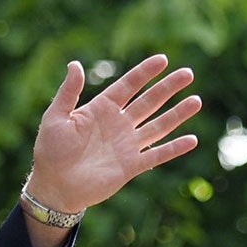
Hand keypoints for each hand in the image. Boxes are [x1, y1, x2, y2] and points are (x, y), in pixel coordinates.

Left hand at [24, 55, 200, 215]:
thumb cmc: (50, 151)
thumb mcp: (56, 117)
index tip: (163, 59)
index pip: (128, 85)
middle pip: (149, 101)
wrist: (54, 187)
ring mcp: (127, 144)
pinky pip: (157, 155)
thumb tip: (75, 64)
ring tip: (196, 101)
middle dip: (168, 88)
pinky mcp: (131, 166)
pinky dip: (174, 148)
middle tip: (188, 74)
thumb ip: (68, 92)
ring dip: (177, 114)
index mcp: (101, 108)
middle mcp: (118, 124)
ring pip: (158, 125)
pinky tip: (192, 139)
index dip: (145, 72)